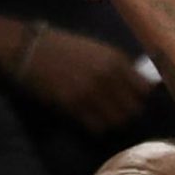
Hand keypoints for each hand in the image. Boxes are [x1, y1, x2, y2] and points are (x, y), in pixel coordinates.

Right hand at [0, 17, 148, 131]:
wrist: (29, 48)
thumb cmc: (62, 47)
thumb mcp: (96, 49)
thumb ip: (117, 66)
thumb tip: (136, 85)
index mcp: (116, 59)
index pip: (145, 89)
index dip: (141, 98)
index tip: (134, 101)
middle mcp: (107, 76)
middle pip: (133, 108)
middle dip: (128, 114)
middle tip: (117, 114)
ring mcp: (91, 92)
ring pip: (116, 121)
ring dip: (112, 123)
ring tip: (103, 119)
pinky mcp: (73, 105)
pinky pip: (96, 126)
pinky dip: (96, 128)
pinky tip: (90, 122)